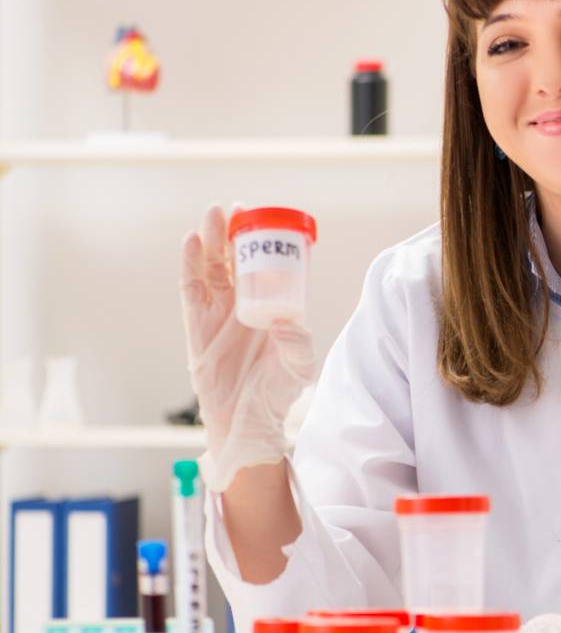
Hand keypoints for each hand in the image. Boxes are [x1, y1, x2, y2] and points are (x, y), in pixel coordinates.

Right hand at [180, 203, 314, 491]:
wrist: (248, 422)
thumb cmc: (277, 392)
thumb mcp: (299, 365)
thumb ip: (298, 342)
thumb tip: (285, 319)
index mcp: (267, 307)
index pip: (261, 266)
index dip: (257, 240)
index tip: (259, 216)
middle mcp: (241, 306)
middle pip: (231, 260)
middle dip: (230, 233)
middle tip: (232, 209)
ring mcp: (217, 315)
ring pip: (210, 269)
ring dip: (209, 242)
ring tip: (211, 216)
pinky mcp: (197, 328)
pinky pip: (191, 291)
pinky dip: (190, 266)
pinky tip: (191, 243)